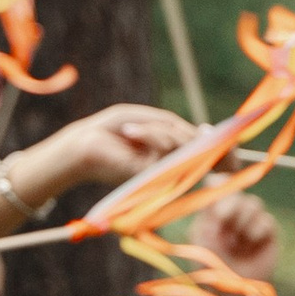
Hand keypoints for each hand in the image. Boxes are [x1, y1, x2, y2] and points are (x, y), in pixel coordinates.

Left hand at [18, 102, 194, 202]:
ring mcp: (161, 173)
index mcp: (169, 155)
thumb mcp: (148, 120)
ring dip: (158, 129)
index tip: (211, 132)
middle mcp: (169, 167)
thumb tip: (203, 134)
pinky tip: (129, 131)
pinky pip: (166, 148)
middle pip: (195, 146)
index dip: (209, 141)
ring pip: (182, 144)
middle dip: (182, 132)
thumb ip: (174, 126)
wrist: (82, 145)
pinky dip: (149, 133)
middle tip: (155, 125)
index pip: (201, 149)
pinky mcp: (152, 176)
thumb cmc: (111, 130)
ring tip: (130, 128)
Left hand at [192, 189, 279, 284]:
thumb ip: (208, 210)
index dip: (221, 182)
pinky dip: (255, 232)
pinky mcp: (269, 234)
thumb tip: (214, 183)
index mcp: (213, 211)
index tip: (216, 184)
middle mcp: (233, 214)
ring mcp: (252, 222)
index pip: (219, 185)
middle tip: (220, 218)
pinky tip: (249, 247)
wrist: (231, 288)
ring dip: (242, 220)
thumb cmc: (210, 265)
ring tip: (235, 241)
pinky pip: (266, 221)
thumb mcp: (202, 235)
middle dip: (230, 203)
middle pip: (238, 192)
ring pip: (254, 204)